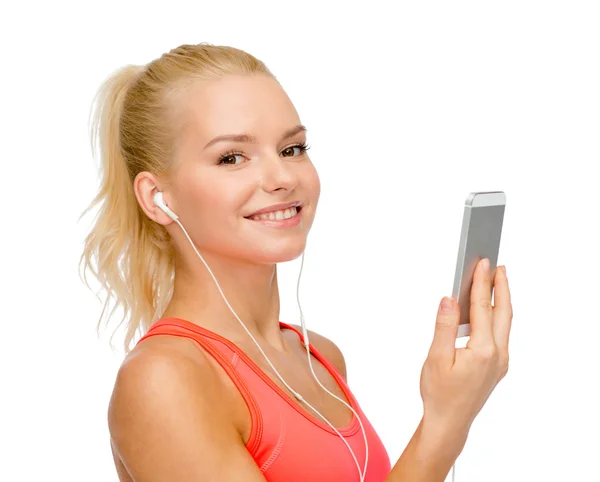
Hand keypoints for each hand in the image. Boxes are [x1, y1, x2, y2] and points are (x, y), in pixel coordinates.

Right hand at [419, 258, 512, 432]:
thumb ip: (444, 326)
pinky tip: (489, 311)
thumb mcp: (436, 357)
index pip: (483, 308)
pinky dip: (497, 316)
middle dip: (502, 287)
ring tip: (496, 282)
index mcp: (483, 351)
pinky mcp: (497, 366)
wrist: (449, 422)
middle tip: (497, 266)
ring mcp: (500, 362)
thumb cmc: (439, 393)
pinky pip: (501, 334)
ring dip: (501, 301)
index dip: (481, 283)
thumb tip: (450, 299)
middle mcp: (498, 355)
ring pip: (504, 323)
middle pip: (503, 312)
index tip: (482, 263)